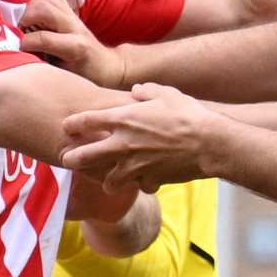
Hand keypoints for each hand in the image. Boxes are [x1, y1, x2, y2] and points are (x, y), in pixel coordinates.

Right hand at [11, 0, 129, 86]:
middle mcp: (75, 26)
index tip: (12, 48)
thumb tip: (18, 54)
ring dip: (30, 8)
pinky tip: (33, 14)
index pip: (43, 38)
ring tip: (25, 24)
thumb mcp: (63, 77)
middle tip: (18, 33)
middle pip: (44, 9)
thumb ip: (43, 64)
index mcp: (76, 47)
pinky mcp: (70, 10)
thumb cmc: (83, 76)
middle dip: (24, 19)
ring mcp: (73, 16)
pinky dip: (37, 0)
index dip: (22, 42)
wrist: (106, 65)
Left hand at [63, 83, 220, 188]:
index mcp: (123, 119)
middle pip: (83, 157)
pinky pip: (140, 186)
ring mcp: (134, 165)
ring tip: (111, 178)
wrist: (209, 142)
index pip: (85, 121)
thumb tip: (136, 91)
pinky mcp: (149, 179)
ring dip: (109, 181)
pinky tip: (148, 179)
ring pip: (108, 182)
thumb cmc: (188, 114)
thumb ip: (146, 91)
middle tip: (68, 160)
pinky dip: (143, 184)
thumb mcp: (166, 93)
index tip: (66, 127)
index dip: (72, 124)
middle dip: (72, 160)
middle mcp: (122, 144)